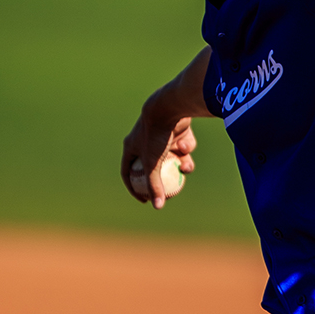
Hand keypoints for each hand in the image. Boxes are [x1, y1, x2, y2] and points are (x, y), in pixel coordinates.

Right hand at [120, 46, 210, 208]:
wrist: (170, 107)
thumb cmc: (155, 135)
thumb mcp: (152, 163)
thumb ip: (154, 185)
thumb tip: (157, 206)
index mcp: (132, 146)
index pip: (128, 172)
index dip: (135, 187)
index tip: (144, 200)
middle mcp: (145, 140)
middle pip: (154, 166)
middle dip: (164, 178)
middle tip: (172, 191)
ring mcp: (162, 134)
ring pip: (173, 157)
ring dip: (181, 164)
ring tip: (186, 166)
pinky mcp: (177, 129)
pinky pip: (183, 146)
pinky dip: (186, 148)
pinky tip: (186, 144)